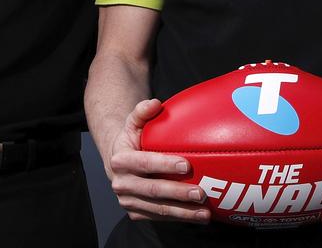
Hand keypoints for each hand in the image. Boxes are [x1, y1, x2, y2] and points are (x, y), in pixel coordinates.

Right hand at [108, 99, 210, 223]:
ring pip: (158, 210)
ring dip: (183, 212)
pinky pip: (158, 217)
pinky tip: (197, 217)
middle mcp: (121, 184)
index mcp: (120, 160)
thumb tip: (155, 103)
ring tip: (205, 213)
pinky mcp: (135, 213)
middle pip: (153, 190)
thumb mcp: (133, 123)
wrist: (117, 162)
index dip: (164, 164)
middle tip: (201, 193)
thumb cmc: (132, 139)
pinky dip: (178, 218)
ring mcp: (128, 201)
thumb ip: (142, 112)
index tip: (187, 165)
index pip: (144, 163)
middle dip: (178, 193)